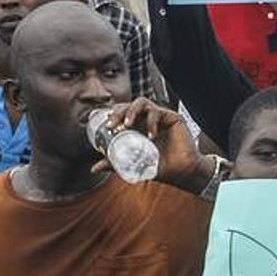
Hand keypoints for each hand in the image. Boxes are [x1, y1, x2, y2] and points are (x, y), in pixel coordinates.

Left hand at [90, 97, 206, 191]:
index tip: (106, 126)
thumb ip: (116, 164)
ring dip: (131, 111)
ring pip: (141, 102)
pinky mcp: (172, 117)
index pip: (121, 114)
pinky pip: (157, 112)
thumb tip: (94, 169)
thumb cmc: (160, 167)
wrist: (183, 173)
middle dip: (118, 112)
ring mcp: (159, 116)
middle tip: (112, 124)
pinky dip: (151, 122)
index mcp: (136, 128)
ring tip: (127, 124)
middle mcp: (146, 120)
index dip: (112, 115)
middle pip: (128, 106)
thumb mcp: (134, 165)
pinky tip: (151, 136)